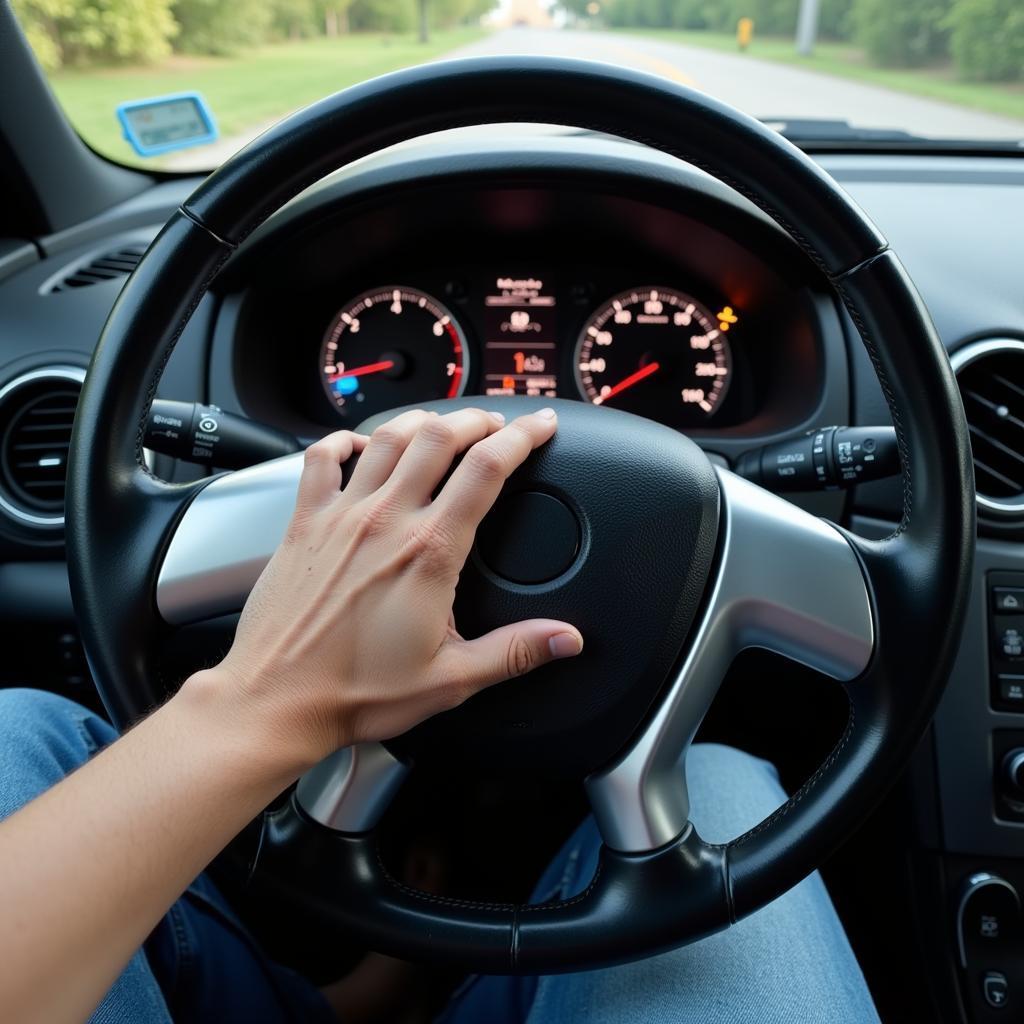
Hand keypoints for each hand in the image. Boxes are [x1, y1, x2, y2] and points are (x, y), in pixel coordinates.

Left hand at [198, 407, 582, 770]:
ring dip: (422, 420)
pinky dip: (344, 440)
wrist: (276, 699)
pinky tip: (359, 445)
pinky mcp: (304, 523)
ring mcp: (341, 516)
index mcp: (429, 552)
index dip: (522, 437)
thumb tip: (567, 638)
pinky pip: (322, 458)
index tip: (539, 426)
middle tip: (496, 424)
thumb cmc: (355, 691)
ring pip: (387, 436)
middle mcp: (385, 521)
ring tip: (443, 423)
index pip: (487, 469)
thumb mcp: (451, 679)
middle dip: (477, 419)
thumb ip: (515, 652)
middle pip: (440, 436)